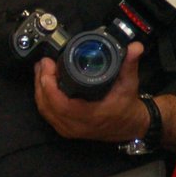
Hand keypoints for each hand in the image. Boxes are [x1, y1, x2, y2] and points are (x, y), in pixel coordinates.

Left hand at [34, 42, 151, 141]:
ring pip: (45, 110)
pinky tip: (43, 84)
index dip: (49, 85)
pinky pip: (48, 114)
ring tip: (41, 69)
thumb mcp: (130, 84)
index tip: (48, 66)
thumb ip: (130, 64)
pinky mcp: (65, 129)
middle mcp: (76, 125)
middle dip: (41, 82)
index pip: (60, 104)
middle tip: (43, 63)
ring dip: (39, 89)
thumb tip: (135, 47)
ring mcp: (69, 129)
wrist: (129, 126)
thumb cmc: (127, 106)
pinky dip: (43, 98)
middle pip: (47, 105)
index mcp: (90, 116)